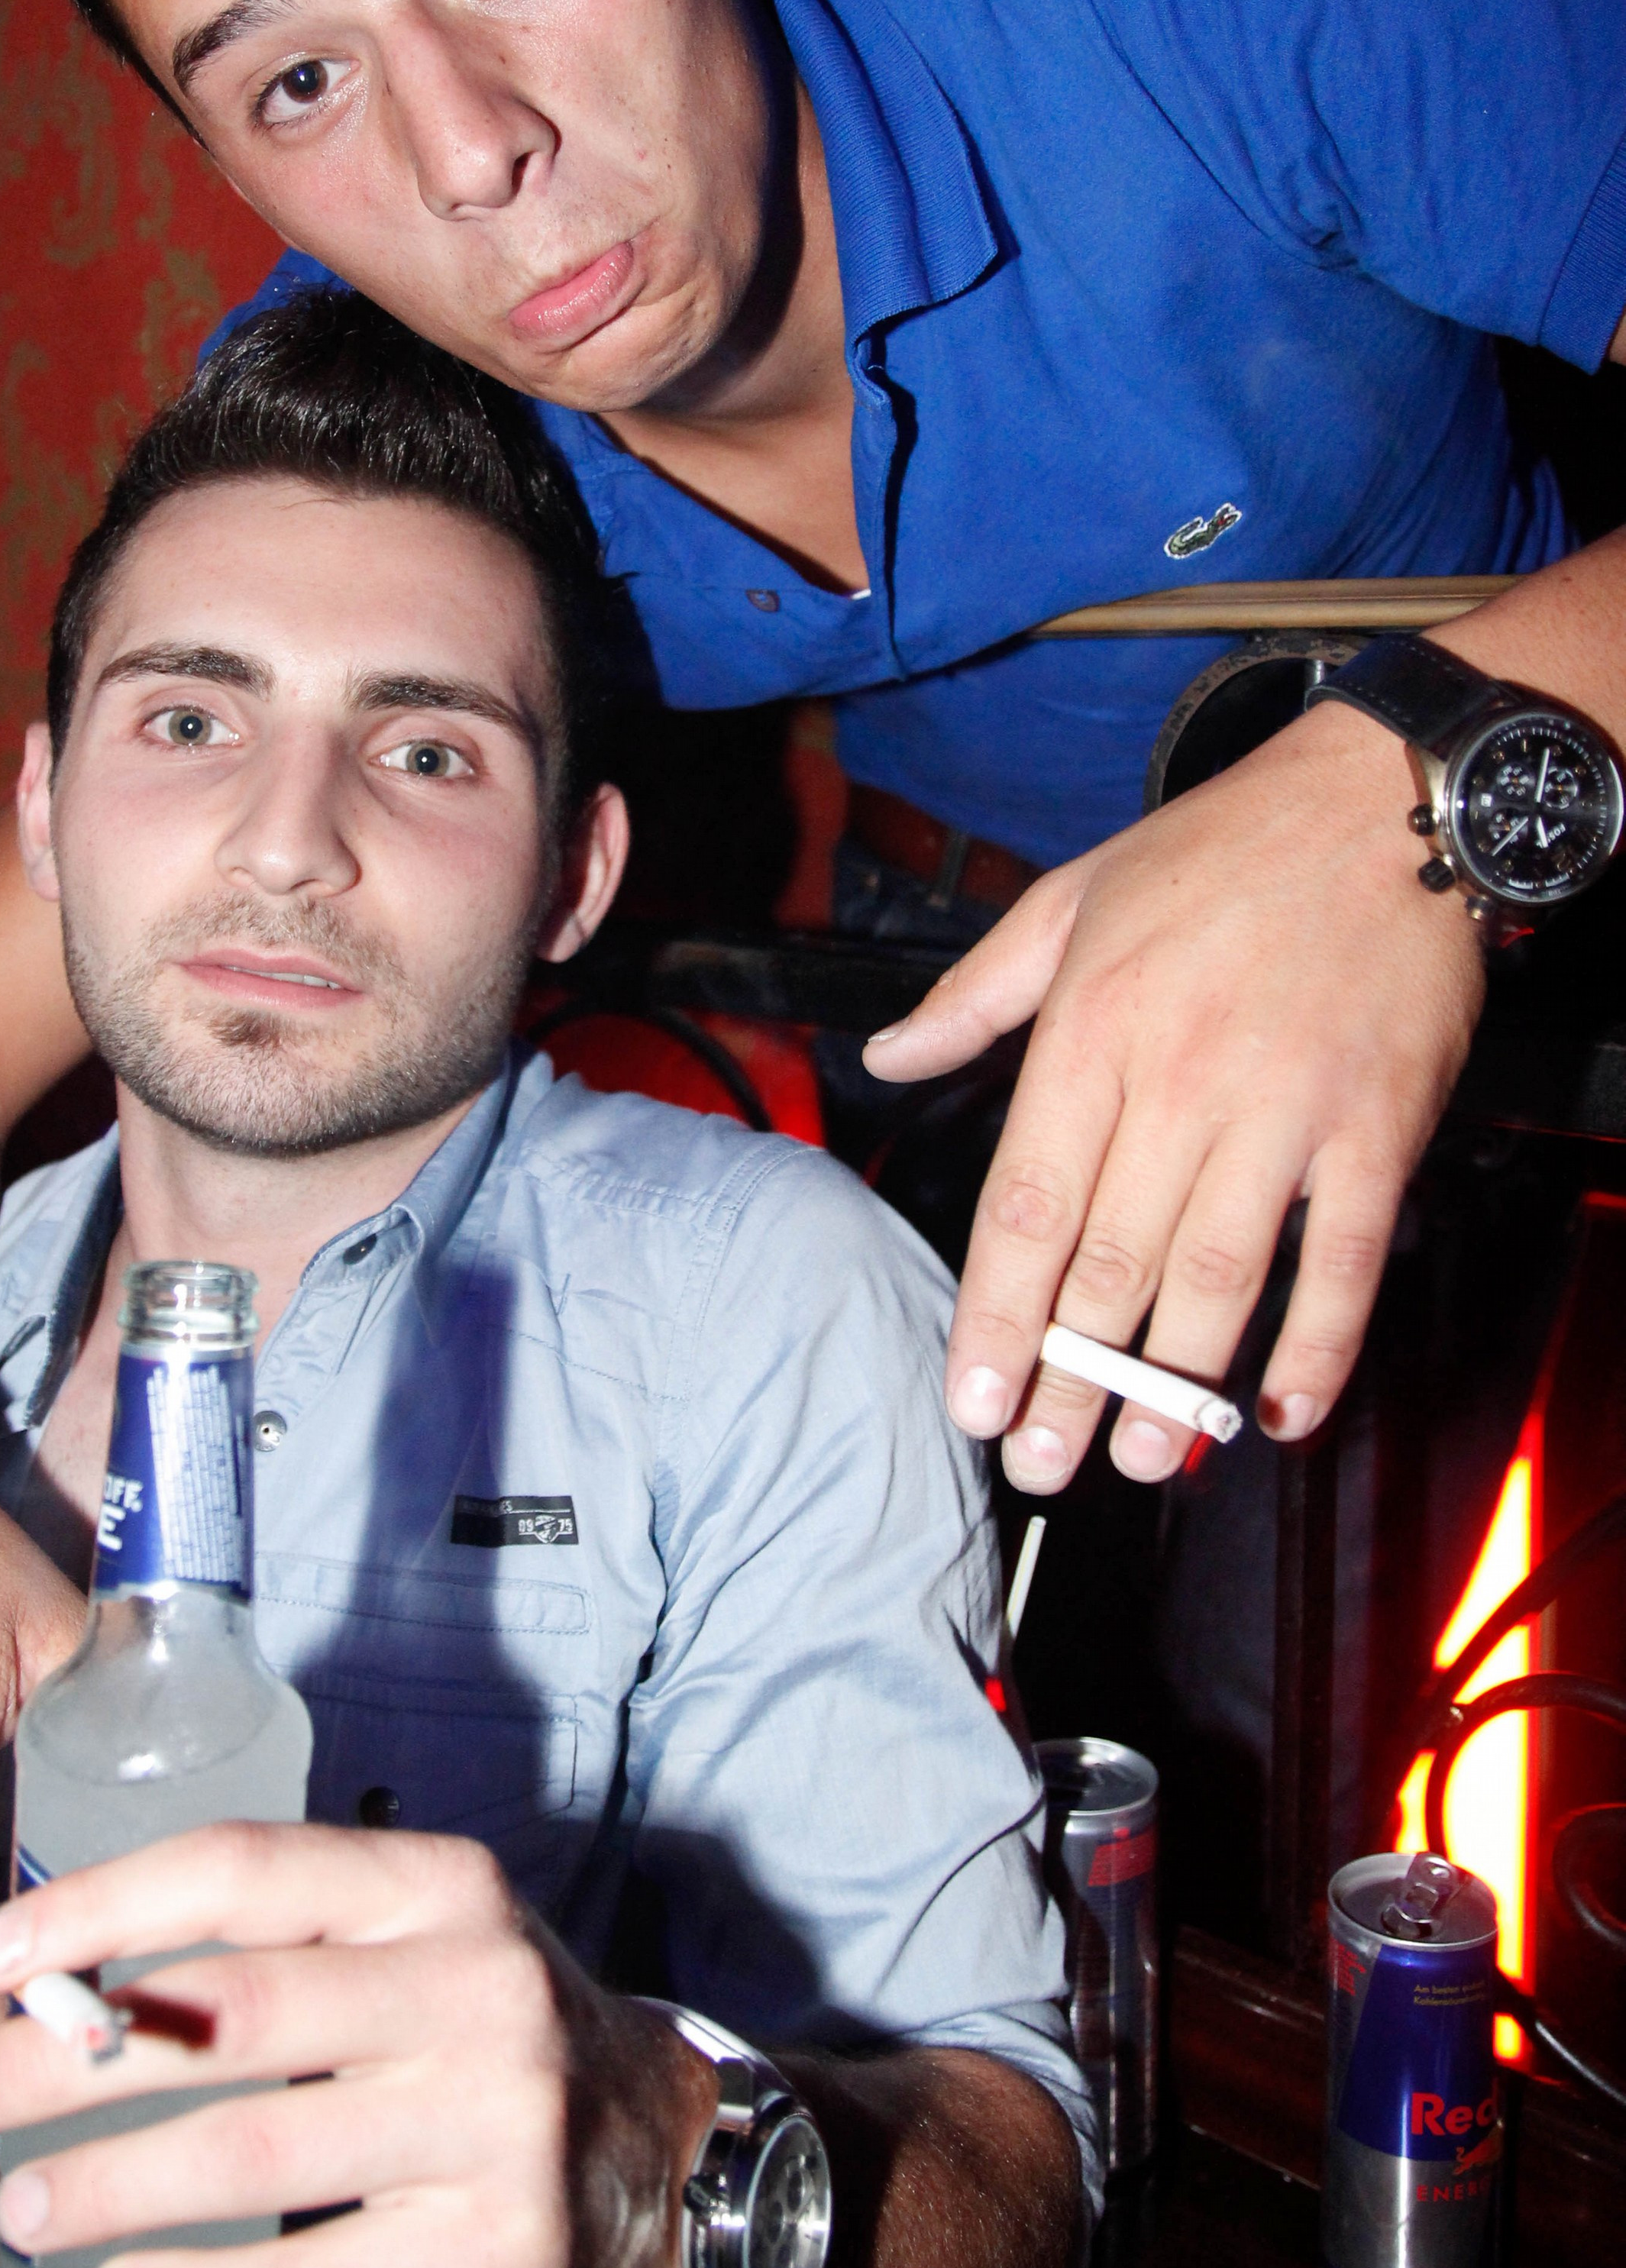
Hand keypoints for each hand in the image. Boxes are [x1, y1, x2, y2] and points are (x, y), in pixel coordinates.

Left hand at [0, 1822, 716, 2267]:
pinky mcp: (499, 2241)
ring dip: (111, 2183)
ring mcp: (496, 2112)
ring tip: (18, 2209)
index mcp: (434, 1881)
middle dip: (68, 2060)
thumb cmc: (474, 2026)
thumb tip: (59, 1979)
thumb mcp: (402, 1940)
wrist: (652, 2144)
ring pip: (256, 2151)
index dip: (96, 1908)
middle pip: (231, 2014)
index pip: (239, 1868)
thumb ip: (271, 1943)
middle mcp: (474, 1979)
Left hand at [862, 701, 1483, 1489]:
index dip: (997, 1317)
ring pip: (1217, 1277)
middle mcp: (1180, 1079)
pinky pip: (1342, 1259)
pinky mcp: (1376, 1126)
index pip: (1027, 1205)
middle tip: (1041, 1464)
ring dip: (1176, 1384)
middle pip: (1110, 1263)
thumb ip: (973, 993)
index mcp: (1091, 1030)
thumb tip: (886, 1054)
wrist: (1381, 803)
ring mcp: (1285, 1109)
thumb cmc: (1218, 852)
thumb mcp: (1068, 897)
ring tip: (1145, 1462)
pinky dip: (1318, 1346)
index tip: (972, 1399)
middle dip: (1071, 1380)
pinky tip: (1283, 1414)